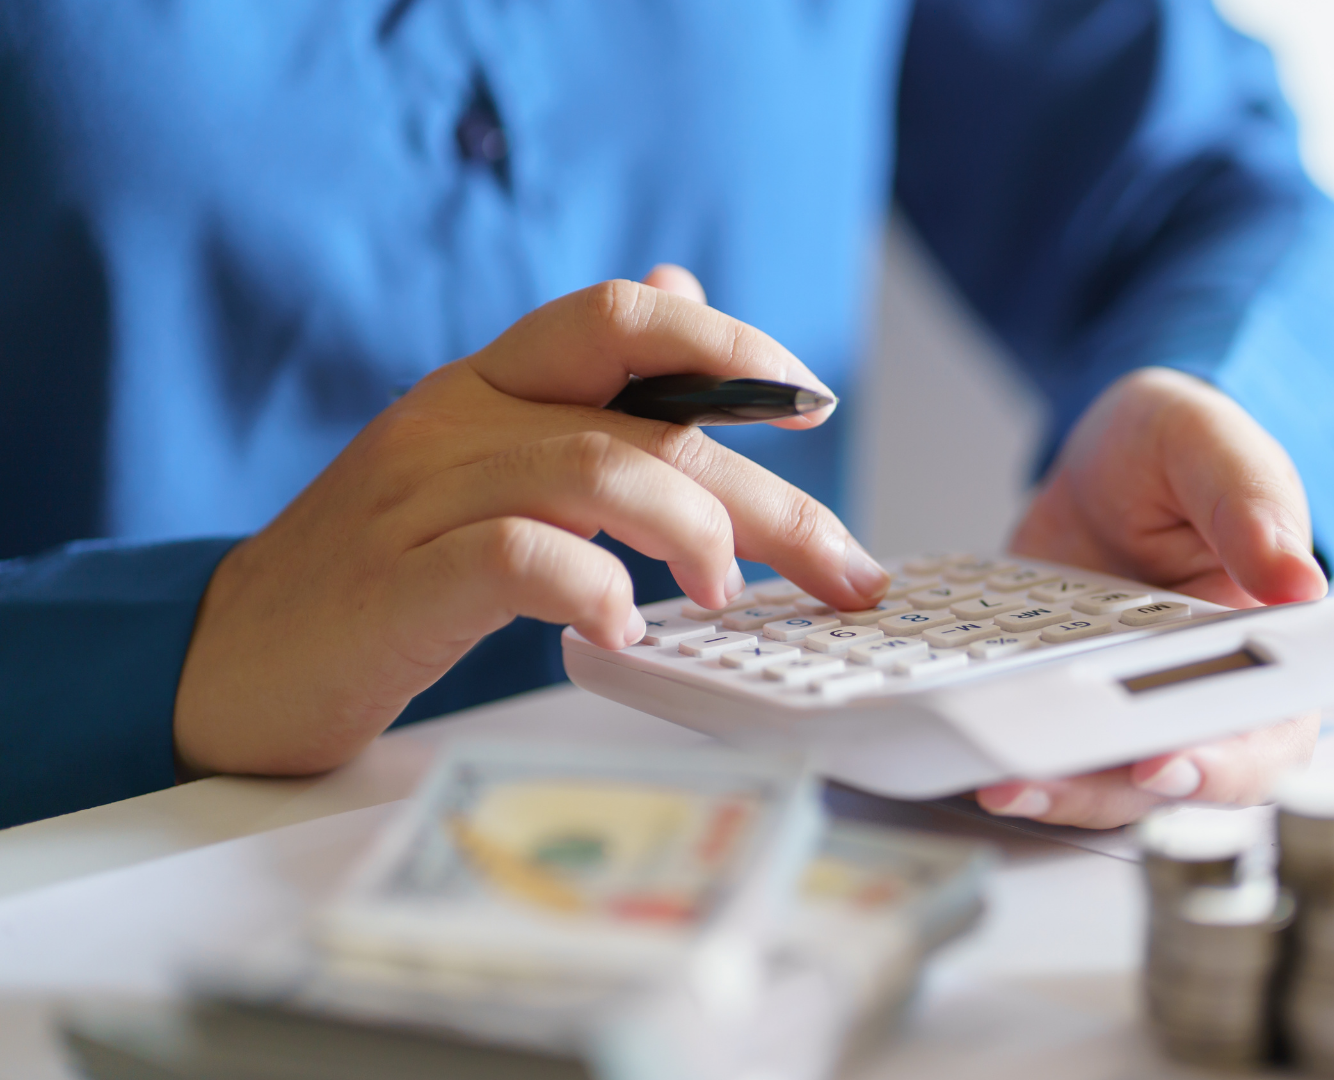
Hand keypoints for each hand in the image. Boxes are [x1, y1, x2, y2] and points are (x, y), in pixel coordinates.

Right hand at [174, 267, 889, 777]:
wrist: (230, 657)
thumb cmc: (381, 568)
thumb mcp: (484, 458)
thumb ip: (584, 391)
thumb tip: (682, 290)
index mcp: (490, 383)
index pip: (622, 315)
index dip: (730, 342)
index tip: (810, 402)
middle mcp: (461, 418)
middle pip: (648, 419)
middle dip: (770, 495)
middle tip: (847, 568)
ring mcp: (424, 495)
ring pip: (595, 467)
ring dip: (691, 531)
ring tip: (731, 596)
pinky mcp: (398, 581)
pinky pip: (517, 558)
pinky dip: (591, 586)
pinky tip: (626, 626)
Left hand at [980, 367, 1327, 827]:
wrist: (1100, 466)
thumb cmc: (1178, 454)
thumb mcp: (1214, 450)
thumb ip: (1252, 508)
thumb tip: (1300, 582)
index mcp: (1270, 645)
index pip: (1267, 733)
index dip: (1224, 766)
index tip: (1167, 762)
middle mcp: (1201, 694)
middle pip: (1172, 777)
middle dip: (1108, 790)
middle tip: (1044, 778)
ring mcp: (1126, 708)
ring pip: (1102, 780)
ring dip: (1052, 791)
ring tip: (997, 780)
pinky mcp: (1064, 706)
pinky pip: (1044, 746)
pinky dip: (1008, 755)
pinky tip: (965, 748)